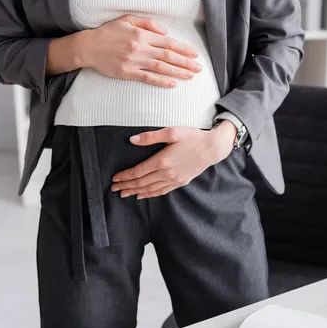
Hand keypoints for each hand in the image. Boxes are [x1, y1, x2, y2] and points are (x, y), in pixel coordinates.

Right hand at [79, 14, 202, 87]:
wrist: (89, 47)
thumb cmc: (108, 32)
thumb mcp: (127, 20)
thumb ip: (147, 23)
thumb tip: (165, 32)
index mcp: (142, 35)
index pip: (168, 42)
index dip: (183, 49)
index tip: (195, 54)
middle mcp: (140, 48)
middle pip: (168, 56)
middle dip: (185, 62)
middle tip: (198, 68)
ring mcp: (134, 61)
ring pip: (161, 67)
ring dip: (178, 72)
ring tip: (190, 76)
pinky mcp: (128, 73)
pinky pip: (148, 78)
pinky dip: (161, 81)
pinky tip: (173, 84)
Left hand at [111, 121, 236, 198]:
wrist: (212, 148)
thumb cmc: (192, 137)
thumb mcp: (171, 132)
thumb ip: (150, 136)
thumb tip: (132, 140)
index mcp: (162, 160)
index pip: (138, 171)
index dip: (125, 176)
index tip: (115, 178)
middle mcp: (167, 173)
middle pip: (141, 182)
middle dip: (126, 186)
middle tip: (114, 189)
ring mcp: (174, 180)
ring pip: (150, 189)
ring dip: (135, 192)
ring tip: (124, 194)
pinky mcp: (180, 182)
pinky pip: (161, 191)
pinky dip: (149, 194)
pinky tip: (142, 195)